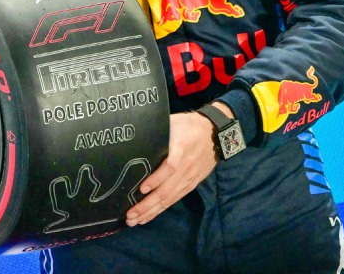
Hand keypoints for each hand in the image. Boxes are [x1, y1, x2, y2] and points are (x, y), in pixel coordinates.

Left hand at [125, 103, 229, 226]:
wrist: (214, 133)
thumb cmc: (189, 126)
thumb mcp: (173, 122)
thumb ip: (157, 130)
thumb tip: (134, 135)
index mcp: (181, 148)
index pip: (170, 167)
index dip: (156, 179)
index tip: (141, 188)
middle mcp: (186, 167)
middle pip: (167, 190)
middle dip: (147, 204)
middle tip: (129, 214)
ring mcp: (189, 178)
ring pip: (170, 199)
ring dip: (151, 211)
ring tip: (134, 220)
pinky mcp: (191, 184)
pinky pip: (175, 199)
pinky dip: (160, 210)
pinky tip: (148, 217)